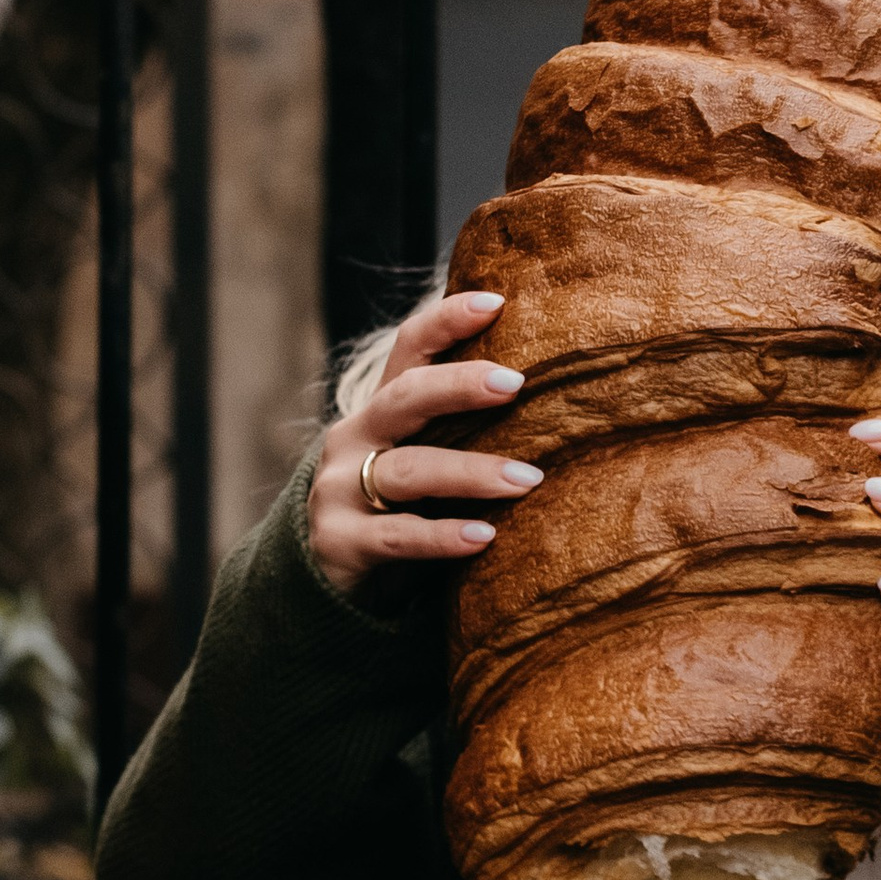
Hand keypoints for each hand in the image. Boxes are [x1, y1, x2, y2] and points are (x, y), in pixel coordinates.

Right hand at [306, 288, 543, 595]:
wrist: (326, 577)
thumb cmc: (400, 508)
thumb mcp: (424, 456)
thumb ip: (464, 428)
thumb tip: (554, 393)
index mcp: (381, 409)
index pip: (409, 349)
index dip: (446, 321)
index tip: (496, 301)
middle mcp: (354, 438)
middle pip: (405, 399)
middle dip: (459, 386)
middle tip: (516, 382)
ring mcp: (340, 489)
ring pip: (409, 470)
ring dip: (470, 472)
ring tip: (528, 479)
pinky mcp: (340, 542)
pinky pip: (398, 536)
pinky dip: (442, 535)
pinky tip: (484, 536)